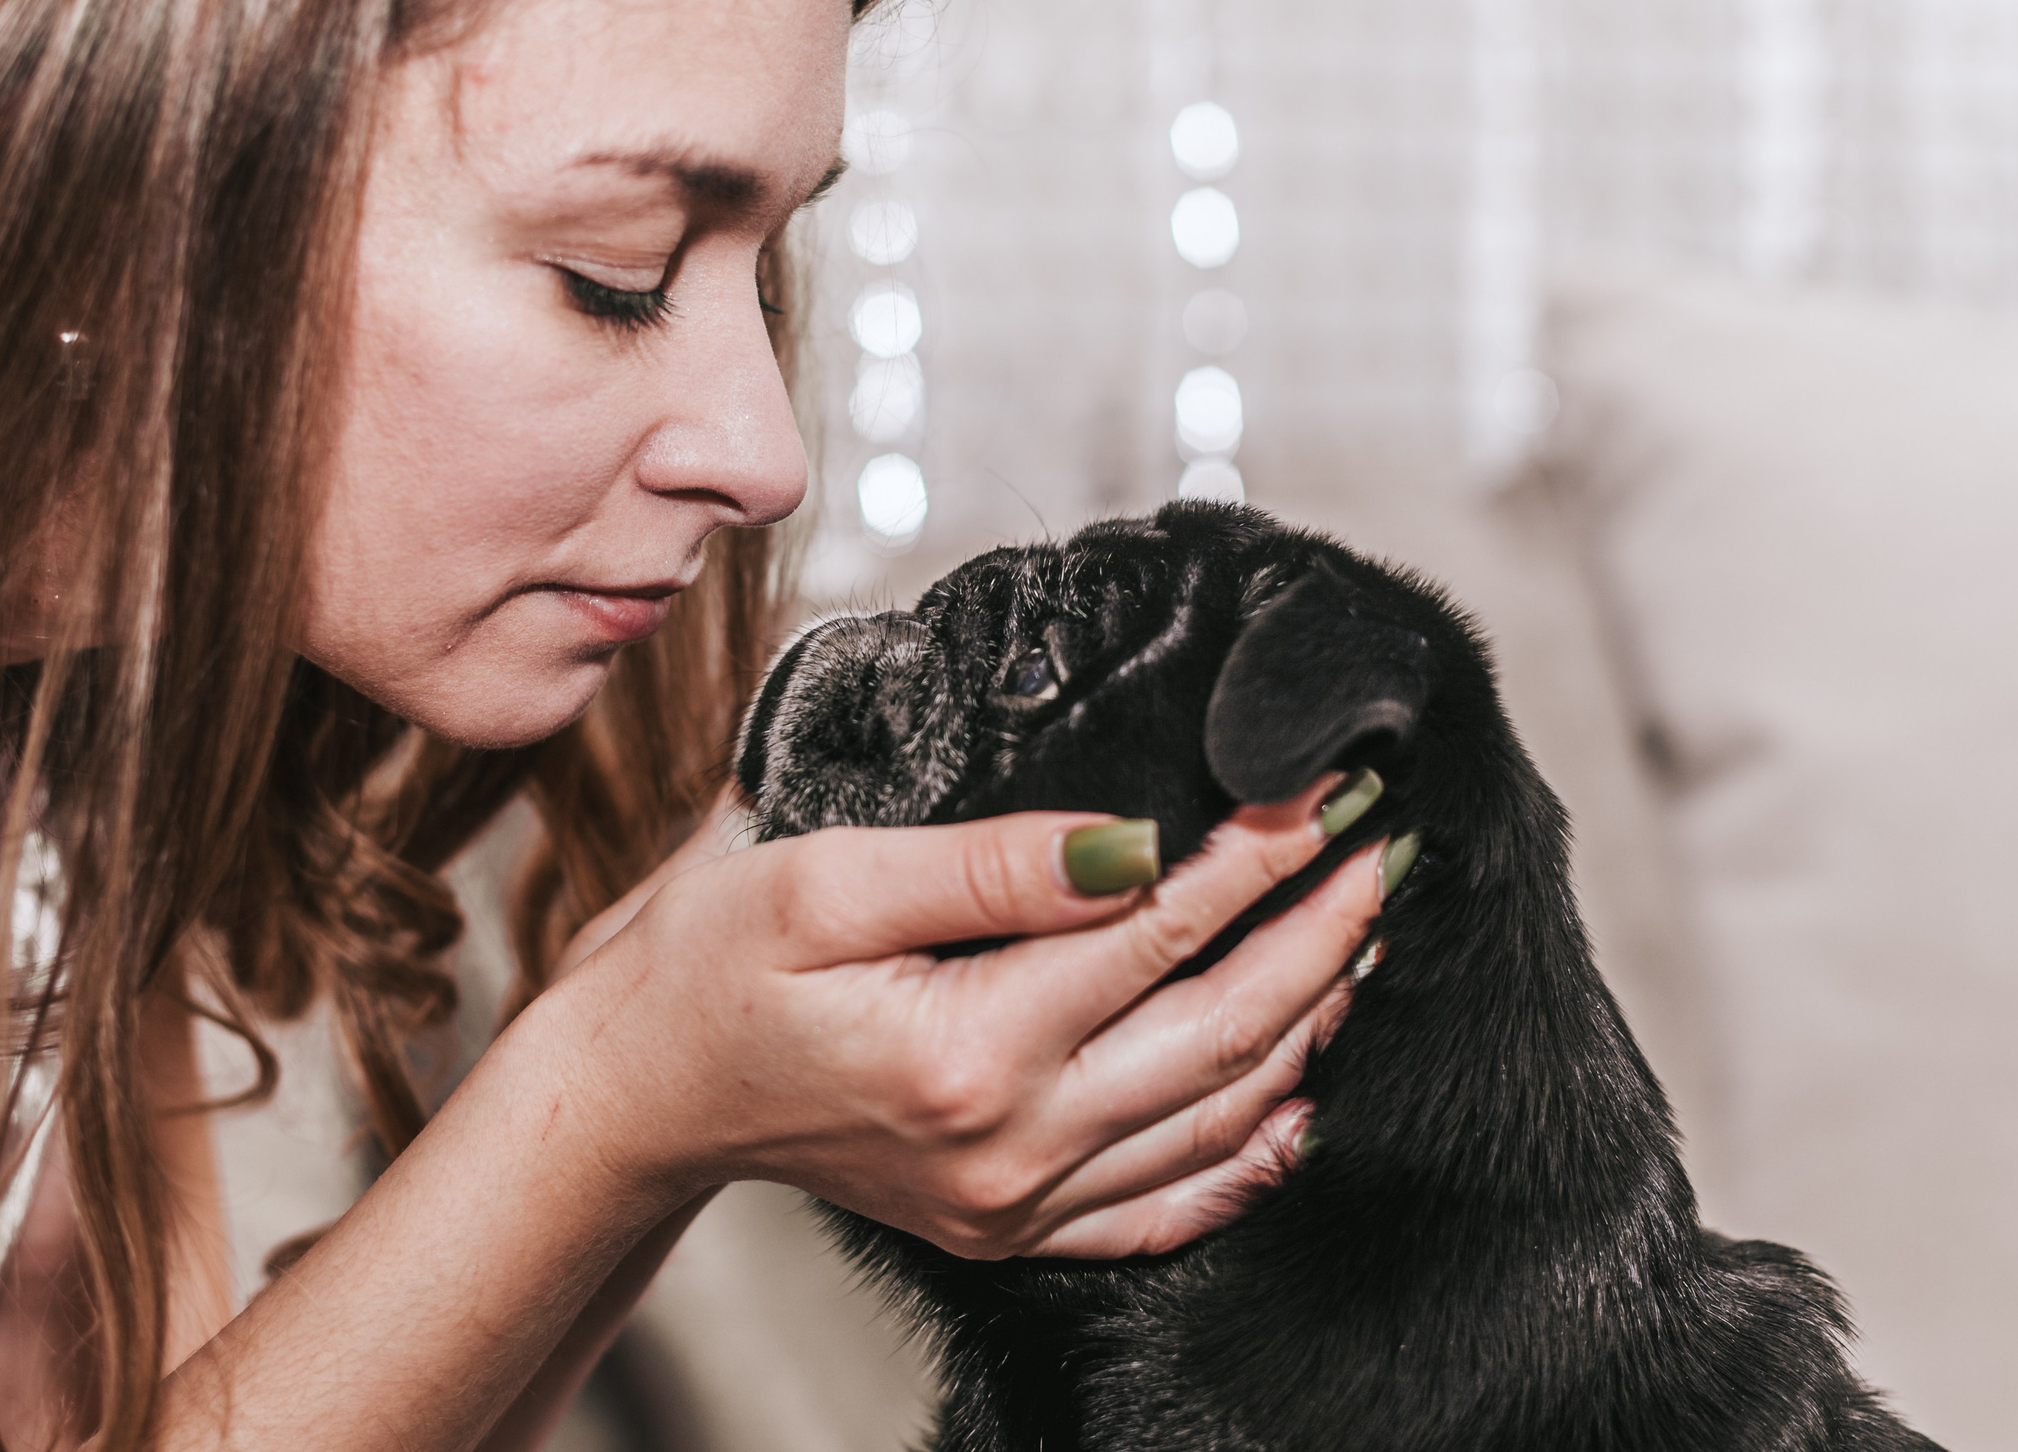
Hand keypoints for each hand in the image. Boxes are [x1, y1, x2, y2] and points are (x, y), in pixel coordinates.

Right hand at [535, 777, 1386, 1260]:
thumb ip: (985, 863)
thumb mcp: (820, 879)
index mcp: (966, 1050)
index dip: (1259, 855)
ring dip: (1305, 1029)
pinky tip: (1292, 1108)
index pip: (1161, 932)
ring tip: (1359, 943)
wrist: (636, 1095)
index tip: (1326, 790)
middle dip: (1319, 935)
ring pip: (1217, 1120)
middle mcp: (1008, 1146)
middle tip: (1381, 853)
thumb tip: (1131, 838)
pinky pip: (1163, 1212)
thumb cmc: (702, 970)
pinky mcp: (1006, 1228)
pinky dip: (1245, 1159)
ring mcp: (1013, 1202)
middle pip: (1223, 1033)